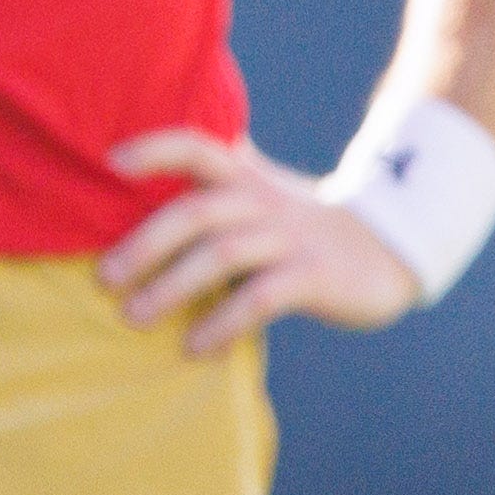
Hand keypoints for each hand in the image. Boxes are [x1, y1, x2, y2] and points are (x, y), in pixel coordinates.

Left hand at [100, 127, 419, 356]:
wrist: (390, 248)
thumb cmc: (299, 223)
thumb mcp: (260, 191)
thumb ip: (211, 182)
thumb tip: (130, 174)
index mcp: (244, 177)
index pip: (196, 146)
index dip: (154, 148)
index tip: (110, 162)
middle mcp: (263, 200)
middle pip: (196, 212)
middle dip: (144, 244)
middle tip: (104, 279)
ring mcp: (290, 237)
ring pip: (221, 255)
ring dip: (172, 288)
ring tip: (134, 318)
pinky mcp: (314, 276)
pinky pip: (260, 298)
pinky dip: (222, 323)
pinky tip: (196, 347)